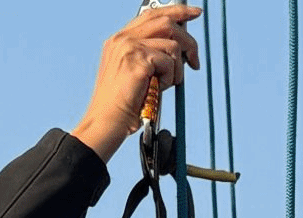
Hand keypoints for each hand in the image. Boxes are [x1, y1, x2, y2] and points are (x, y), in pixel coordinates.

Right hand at [71, 6, 200, 162]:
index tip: (194, 14)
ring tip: (164, 84)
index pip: (152, 14)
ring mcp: (129, 47)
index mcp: (121, 39)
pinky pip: (169, 62)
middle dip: (188, 41)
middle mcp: (123, 38)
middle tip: (195, 61)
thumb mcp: (135, 72)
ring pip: (172, 45)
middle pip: (166, 23)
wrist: (108, 120)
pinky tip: (157, 89)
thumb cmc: (123, 104)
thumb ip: (150, 55)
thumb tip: (179, 48)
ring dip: (176, 69)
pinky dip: (170, 79)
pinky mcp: (137, 60)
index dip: (176, 12)